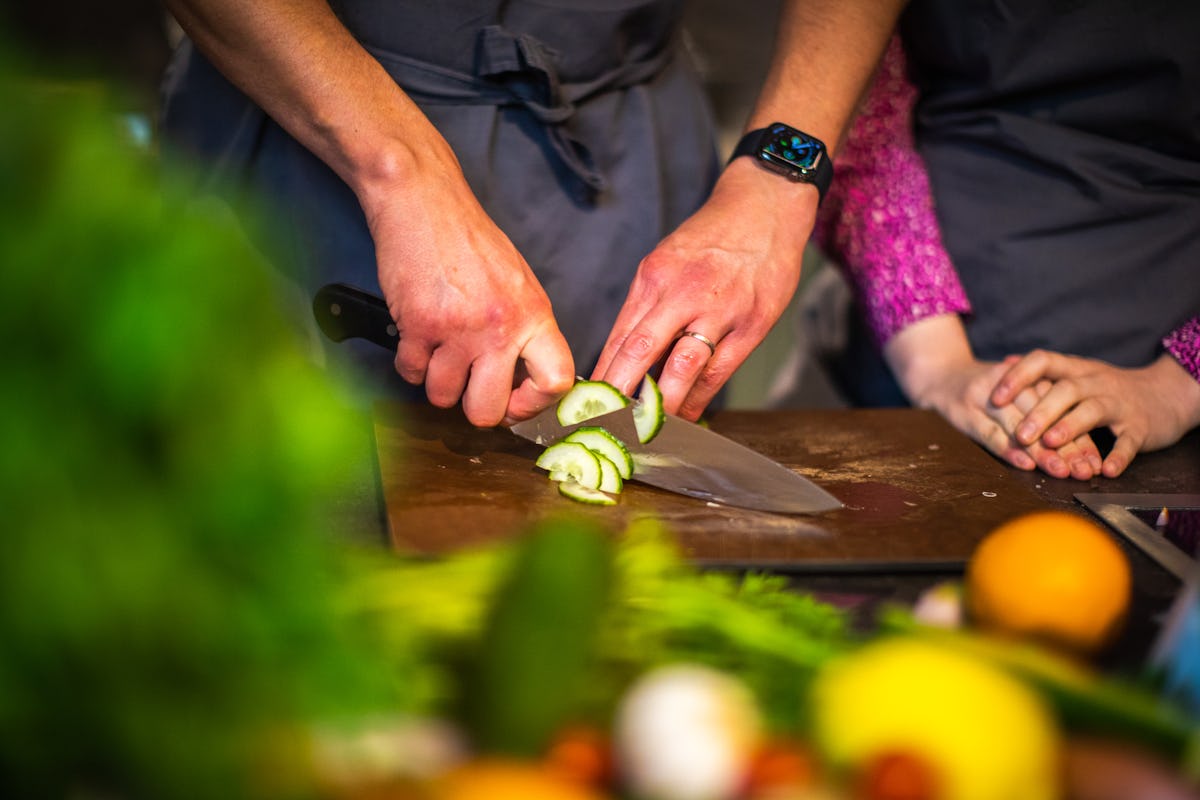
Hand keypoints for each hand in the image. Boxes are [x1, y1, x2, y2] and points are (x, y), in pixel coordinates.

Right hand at [362, 142, 573, 426]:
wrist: (423, 200)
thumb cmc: (468, 239)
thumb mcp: (517, 282)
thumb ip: (525, 330)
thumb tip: (525, 381)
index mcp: (533, 314)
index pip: (555, 382)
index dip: (534, 405)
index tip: (516, 403)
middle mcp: (499, 327)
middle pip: (489, 410)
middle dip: (475, 408)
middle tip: (470, 389)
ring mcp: (457, 329)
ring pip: (443, 397)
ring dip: (437, 383)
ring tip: (440, 354)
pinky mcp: (417, 325)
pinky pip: (410, 373)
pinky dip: (410, 364)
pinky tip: (417, 340)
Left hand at [591, 160, 812, 419]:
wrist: (764, 208)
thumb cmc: (711, 239)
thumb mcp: (665, 261)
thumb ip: (645, 306)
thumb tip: (620, 357)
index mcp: (654, 277)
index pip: (619, 336)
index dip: (601, 375)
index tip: (585, 404)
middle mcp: (682, 293)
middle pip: (640, 352)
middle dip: (618, 393)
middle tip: (603, 425)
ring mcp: (719, 310)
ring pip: (681, 368)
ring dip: (660, 405)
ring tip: (643, 430)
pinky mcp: (751, 325)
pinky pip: (718, 372)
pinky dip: (699, 399)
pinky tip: (686, 416)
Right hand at [884, 317, 1101, 478]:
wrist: (937, 374)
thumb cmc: (984, 389)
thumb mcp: (1016, 390)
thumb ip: (1042, 408)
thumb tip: (1078, 447)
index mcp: (1029, 377)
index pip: (1061, 409)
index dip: (1079, 436)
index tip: (1095, 462)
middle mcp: (1010, 385)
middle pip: (1045, 417)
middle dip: (1068, 446)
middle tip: (1085, 471)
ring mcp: (985, 397)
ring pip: (1019, 426)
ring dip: (1042, 451)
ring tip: (1061, 471)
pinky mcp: (964, 412)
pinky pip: (989, 433)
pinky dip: (1008, 449)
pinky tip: (1024, 464)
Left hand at [990, 350, 1199, 477]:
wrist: (1166, 393)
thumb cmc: (1109, 388)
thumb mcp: (1078, 373)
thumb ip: (1045, 372)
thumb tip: (1005, 362)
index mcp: (1076, 369)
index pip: (1043, 361)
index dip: (1018, 377)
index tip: (995, 397)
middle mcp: (1096, 382)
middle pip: (1066, 389)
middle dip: (1040, 411)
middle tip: (1019, 434)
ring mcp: (1119, 403)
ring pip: (1093, 410)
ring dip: (1070, 427)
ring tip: (1050, 444)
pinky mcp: (1141, 426)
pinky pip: (1129, 440)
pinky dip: (1118, 455)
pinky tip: (1106, 469)